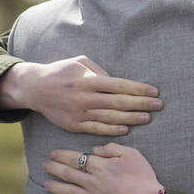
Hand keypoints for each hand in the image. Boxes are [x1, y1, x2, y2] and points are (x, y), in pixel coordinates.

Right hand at [0, 56, 161, 135]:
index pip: (119, 86)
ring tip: (147, 118)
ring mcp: (79, 113)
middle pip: (119, 103)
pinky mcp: (74, 125)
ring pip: (110, 118)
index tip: (154, 91)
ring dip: (131, 118)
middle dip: (141, 104)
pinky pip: (97, 129)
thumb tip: (118, 81)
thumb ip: (99, 70)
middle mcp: (85, 97)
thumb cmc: (61, 72)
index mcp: (88, 80)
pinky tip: (126, 129)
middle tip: (158, 105)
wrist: (35, 89)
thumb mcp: (79, 62)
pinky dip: (112, 130)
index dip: (138, 89)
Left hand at [43, 143, 163, 193]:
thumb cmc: (142, 177)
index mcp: (100, 166)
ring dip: (56, 187)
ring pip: (68, 191)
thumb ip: (111, 148)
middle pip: (68, 173)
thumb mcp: (131, 154)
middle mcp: (92, 182)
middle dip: (54, 168)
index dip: (63, 155)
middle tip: (45, 165)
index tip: (53, 153)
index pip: (77, 158)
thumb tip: (95, 149)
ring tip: (46, 183)